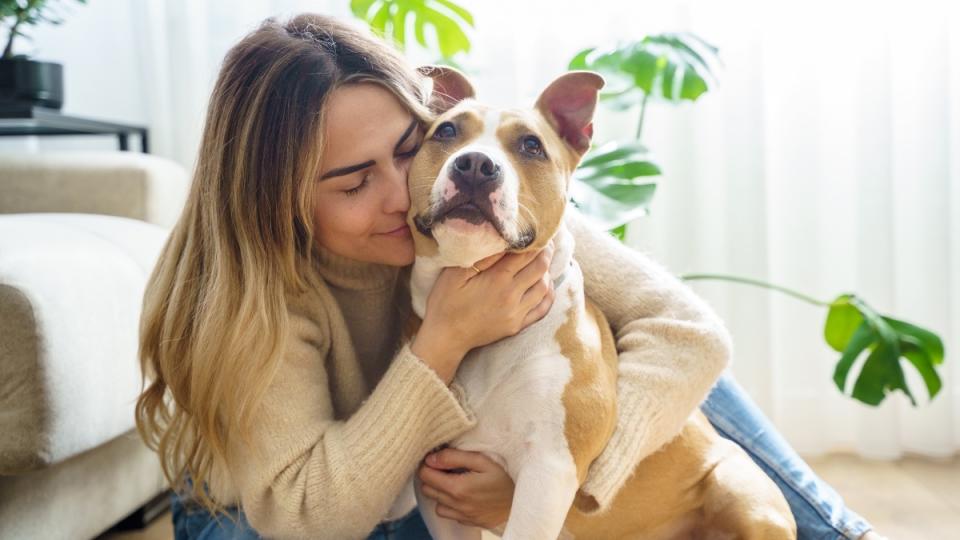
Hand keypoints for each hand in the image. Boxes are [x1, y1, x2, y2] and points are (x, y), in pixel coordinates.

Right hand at [414, 242, 555, 381]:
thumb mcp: (455, 273)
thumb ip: (481, 256)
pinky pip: (542, 309)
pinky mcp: (517, 326)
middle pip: (540, 268)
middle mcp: (511, 296)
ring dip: (546, 272)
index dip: (536, 240)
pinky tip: (545, 285)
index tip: (538, 231)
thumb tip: (502, 239)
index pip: (526, 254)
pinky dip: (548, 295)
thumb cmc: (445, 301)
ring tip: (542, 261)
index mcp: (497, 279)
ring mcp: (517, 313)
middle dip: (545, 253)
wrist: (445, 337)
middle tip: (545, 243)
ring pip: (544, 287)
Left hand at [418, 447, 513, 528]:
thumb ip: (455, 457)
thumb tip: (431, 458)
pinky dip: (448, 504)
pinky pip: (447, 513)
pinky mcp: (466, 521)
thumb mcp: (482, 461)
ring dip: (438, 491)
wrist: (520, 504)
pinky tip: (460, 495)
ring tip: (453, 481)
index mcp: (457, 487)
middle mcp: (455, 504)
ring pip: (435, 503)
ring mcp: (460, 515)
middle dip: (431, 476)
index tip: (437, 458)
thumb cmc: (504, 479)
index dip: (427, 464)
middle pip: (427, 489)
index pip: (425, 475)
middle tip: (444, 467)